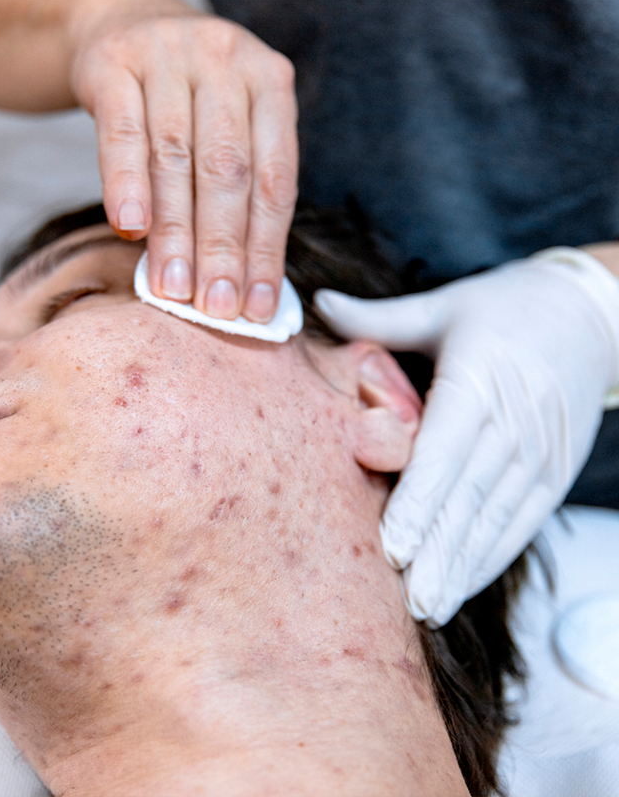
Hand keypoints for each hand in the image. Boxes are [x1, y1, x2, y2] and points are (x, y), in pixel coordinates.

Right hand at [71, 8, 297, 321]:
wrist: (127, 25)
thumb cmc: (188, 100)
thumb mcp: (230, 127)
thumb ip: (240, 191)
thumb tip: (244, 286)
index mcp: (270, 84)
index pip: (273, 181)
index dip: (266, 249)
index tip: (257, 306)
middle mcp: (226, 63)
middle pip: (228, 173)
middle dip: (223, 249)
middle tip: (217, 307)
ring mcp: (170, 58)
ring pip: (176, 159)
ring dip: (175, 232)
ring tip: (174, 288)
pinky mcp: (115, 64)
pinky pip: (122, 134)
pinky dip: (127, 185)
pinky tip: (131, 231)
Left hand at [315, 248, 618, 625]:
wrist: (593, 313)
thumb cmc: (505, 308)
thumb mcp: (444, 306)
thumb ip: (378, 319)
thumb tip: (318, 303)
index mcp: (479, 378)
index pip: (445, 449)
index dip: (419, 500)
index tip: (392, 544)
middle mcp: (513, 422)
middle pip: (469, 497)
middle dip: (436, 552)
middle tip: (404, 599)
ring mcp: (539, 452)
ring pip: (495, 518)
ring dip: (462, 566)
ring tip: (428, 606)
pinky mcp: (553, 471)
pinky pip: (521, 522)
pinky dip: (491, 556)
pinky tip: (463, 585)